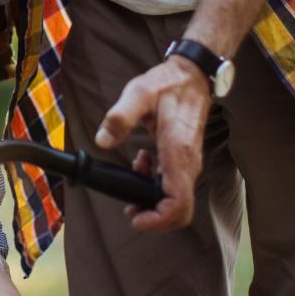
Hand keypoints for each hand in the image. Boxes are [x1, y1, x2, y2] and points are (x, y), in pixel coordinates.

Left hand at [94, 56, 211, 230]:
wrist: (192, 76)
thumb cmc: (167, 84)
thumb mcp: (139, 93)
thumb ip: (120, 117)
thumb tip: (102, 140)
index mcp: (178, 152)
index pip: (178, 202)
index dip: (158, 220)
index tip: (136, 219)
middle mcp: (188, 163)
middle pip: (180, 210)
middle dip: (154, 217)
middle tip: (130, 209)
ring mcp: (189, 163)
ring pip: (177, 200)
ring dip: (153, 201)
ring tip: (130, 183)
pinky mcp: (184, 160)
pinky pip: (174, 185)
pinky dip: (155, 185)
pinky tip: (141, 164)